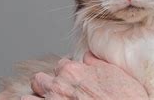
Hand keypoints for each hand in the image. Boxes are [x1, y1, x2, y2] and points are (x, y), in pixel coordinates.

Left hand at [22, 52, 148, 99]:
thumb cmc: (126, 97)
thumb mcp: (115, 73)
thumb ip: (96, 63)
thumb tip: (88, 57)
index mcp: (74, 71)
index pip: (61, 65)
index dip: (68, 73)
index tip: (74, 80)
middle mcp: (59, 86)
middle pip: (40, 79)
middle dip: (48, 84)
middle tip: (59, 93)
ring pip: (28, 97)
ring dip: (37, 98)